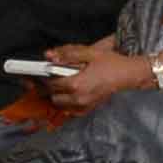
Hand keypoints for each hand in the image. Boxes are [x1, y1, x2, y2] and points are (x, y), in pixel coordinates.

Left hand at [27, 43, 158, 117]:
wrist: (129, 76)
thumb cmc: (111, 63)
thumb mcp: (89, 53)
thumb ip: (67, 53)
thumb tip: (48, 55)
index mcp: (76, 84)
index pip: (50, 84)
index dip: (39, 79)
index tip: (33, 74)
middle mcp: (78, 98)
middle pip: (52, 97)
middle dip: (45, 88)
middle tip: (42, 80)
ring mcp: (83, 106)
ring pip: (59, 105)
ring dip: (54, 96)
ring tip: (55, 86)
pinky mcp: (88, 109)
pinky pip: (70, 110)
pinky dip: (65, 103)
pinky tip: (67, 93)